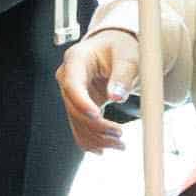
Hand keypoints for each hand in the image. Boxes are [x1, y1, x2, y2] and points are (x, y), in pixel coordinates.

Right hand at [60, 26, 141, 152]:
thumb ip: (123, 75)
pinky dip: (92, 140)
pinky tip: (105, 148)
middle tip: (120, 134)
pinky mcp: (77, 106)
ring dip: (97, 138)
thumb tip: (117, 96)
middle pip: (74, 108)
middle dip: (96, 126)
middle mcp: (68, 77)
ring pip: (77, 123)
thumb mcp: (128, 56)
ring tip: (121, 145)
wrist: (116, 49)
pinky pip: (80, 128)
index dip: (82, 102)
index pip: (72, 84)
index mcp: (76, 59)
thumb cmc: (121, 47)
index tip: (97, 115)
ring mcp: (70, 94)